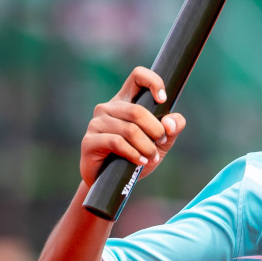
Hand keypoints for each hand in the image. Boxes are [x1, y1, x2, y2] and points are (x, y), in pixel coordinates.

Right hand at [80, 66, 186, 187]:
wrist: (112, 183)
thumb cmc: (136, 158)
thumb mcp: (160, 143)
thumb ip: (172, 129)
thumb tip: (171, 122)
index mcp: (125, 101)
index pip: (137, 77)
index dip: (153, 82)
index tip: (163, 99)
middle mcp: (108, 108)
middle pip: (137, 110)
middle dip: (155, 129)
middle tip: (161, 142)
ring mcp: (97, 123)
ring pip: (129, 129)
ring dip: (147, 146)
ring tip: (151, 157)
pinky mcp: (89, 141)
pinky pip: (116, 142)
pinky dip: (133, 153)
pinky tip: (140, 161)